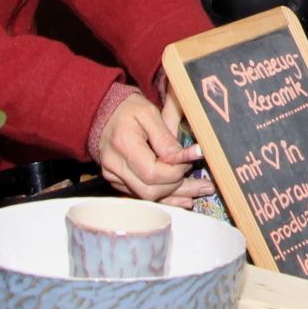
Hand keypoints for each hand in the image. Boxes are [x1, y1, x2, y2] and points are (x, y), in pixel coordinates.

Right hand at [99, 89, 213, 205]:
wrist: (104, 113)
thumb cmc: (129, 109)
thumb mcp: (149, 113)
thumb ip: (165, 137)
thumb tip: (184, 158)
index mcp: (123, 145)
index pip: (153, 172)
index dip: (176, 171)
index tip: (192, 159)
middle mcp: (115, 165)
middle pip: (150, 190)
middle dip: (179, 186)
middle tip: (203, 181)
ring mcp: (114, 176)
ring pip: (148, 197)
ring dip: (177, 195)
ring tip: (201, 190)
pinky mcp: (117, 182)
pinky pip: (142, 195)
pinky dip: (165, 197)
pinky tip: (184, 199)